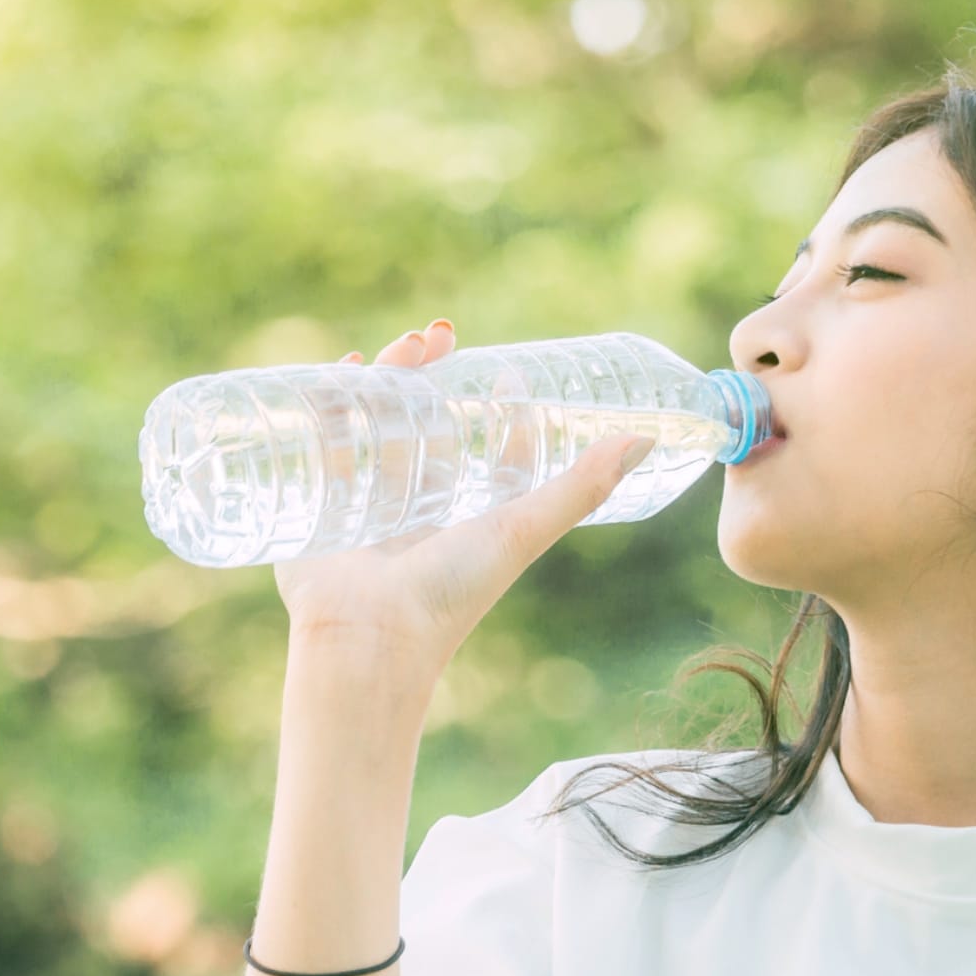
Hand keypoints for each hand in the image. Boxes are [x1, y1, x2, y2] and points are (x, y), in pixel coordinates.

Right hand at [273, 318, 655, 679]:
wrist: (368, 638)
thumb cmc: (451, 592)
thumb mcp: (523, 528)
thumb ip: (582, 486)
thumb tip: (647, 437)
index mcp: (475, 519)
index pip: (497, 453)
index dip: (507, 411)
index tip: (507, 369)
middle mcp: (427, 511)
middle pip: (432, 426)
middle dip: (434, 375)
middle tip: (436, 337)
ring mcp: (374, 507)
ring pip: (381, 427)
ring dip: (389, 379)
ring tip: (400, 345)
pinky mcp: (327, 508)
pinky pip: (329, 446)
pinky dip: (331, 404)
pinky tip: (340, 371)